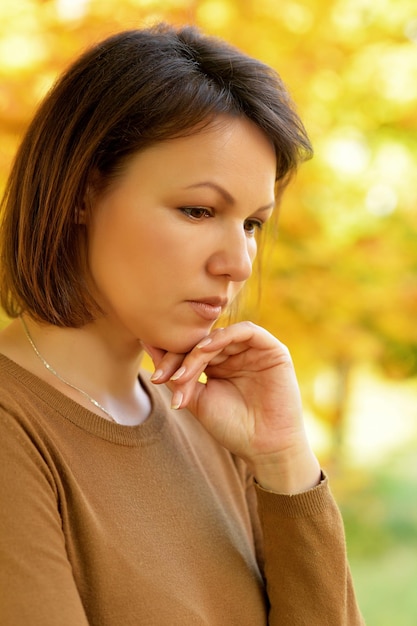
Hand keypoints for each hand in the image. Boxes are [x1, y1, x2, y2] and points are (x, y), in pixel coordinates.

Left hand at [144, 322, 320, 493]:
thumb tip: (147, 343)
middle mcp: (236, 353)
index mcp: (219, 363)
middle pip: (202, 341)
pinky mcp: (272, 349)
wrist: (264, 447)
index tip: (155, 378)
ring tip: (184, 370)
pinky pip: (246, 331)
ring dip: (198, 350)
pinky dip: (224, 337)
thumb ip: (177, 373)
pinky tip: (205, 350)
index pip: (191, 350)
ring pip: (219, 336)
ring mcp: (254, 350)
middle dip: (181, 357)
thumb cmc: (232, 427)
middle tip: (167, 377)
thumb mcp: (197, 398)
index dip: (171, 359)